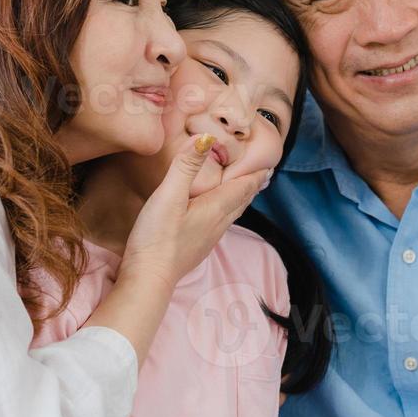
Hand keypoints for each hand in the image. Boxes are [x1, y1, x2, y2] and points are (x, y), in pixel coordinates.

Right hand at [120, 133, 268, 288]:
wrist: (149, 278)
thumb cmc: (156, 237)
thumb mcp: (169, 195)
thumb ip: (186, 166)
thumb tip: (206, 138)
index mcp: (215, 208)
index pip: (242, 187)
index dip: (255, 175)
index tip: (269, 164)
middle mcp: (217, 224)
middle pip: (241, 201)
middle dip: (252, 186)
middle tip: (264, 175)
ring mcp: (208, 238)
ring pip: (232, 214)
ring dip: (241, 200)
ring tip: (247, 192)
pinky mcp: (197, 248)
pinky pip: (220, 225)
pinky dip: (227, 213)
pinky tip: (218, 216)